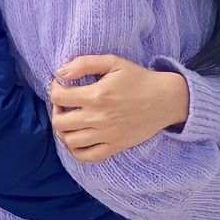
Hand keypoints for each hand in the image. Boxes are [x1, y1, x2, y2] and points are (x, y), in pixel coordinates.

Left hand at [49, 54, 188, 161]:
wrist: (166, 99)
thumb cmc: (138, 78)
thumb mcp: (113, 62)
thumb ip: (84, 63)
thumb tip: (60, 72)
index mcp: (96, 96)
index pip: (58, 97)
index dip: (54, 88)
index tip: (61, 84)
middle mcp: (98, 118)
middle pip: (59, 122)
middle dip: (56, 110)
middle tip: (64, 104)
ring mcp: (106, 135)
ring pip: (69, 140)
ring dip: (64, 130)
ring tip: (71, 119)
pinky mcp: (115, 147)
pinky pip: (86, 156)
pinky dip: (75, 149)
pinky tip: (78, 137)